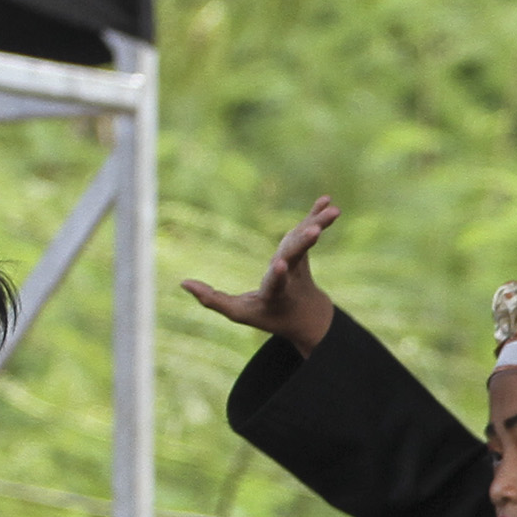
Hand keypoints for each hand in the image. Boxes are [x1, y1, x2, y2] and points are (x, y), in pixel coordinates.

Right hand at [178, 197, 338, 350]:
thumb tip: (183, 283)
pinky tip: (327, 200)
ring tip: (333, 210)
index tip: (279, 264)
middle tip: (316, 232)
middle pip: (296, 258)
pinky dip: (317, 215)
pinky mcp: (304, 251)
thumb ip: (213, 300)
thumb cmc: (269, 314)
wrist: (307, 316)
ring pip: (306, 242)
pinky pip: (310, 229)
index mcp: (276, 293)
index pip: (276, 283)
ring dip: (318, 224)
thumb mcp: (240, 313)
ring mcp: (300, 263)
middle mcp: (291, 276)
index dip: (278, 274)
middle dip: (304, 245)